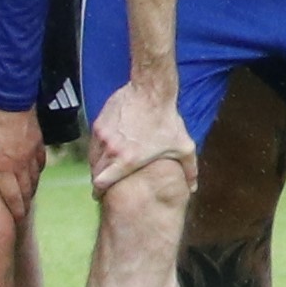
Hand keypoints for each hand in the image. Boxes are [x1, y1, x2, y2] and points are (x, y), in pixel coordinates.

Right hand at [88, 77, 198, 197]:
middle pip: (94, 172)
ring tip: (108, 165)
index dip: (99, 191)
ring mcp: (102, 136)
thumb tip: (193, 187)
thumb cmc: (167, 120)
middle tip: (105, 182)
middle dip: (99, 179)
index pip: (101, 183)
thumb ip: (189, 170)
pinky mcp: (99, 123)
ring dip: (98, 163)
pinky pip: (94, 142)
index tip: (101, 194)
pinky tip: (109, 148)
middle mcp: (110, 150)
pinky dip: (98, 148)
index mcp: (126, 160)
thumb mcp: (183, 147)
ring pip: (92, 157)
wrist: (151, 91)